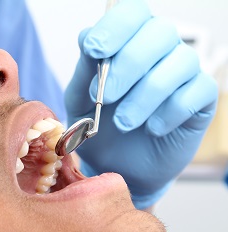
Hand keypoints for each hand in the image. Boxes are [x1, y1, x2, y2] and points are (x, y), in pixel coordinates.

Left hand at [64, 0, 217, 208]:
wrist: (119, 164)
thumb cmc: (99, 126)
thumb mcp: (81, 101)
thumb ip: (84, 70)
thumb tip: (87, 35)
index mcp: (128, 41)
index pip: (132, 11)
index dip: (115, 26)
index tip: (93, 50)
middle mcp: (160, 48)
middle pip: (159, 32)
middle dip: (128, 65)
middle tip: (106, 97)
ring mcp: (184, 71)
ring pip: (180, 62)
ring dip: (146, 95)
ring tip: (123, 122)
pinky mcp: (201, 97)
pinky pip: (198, 91)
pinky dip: (171, 112)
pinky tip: (152, 128)